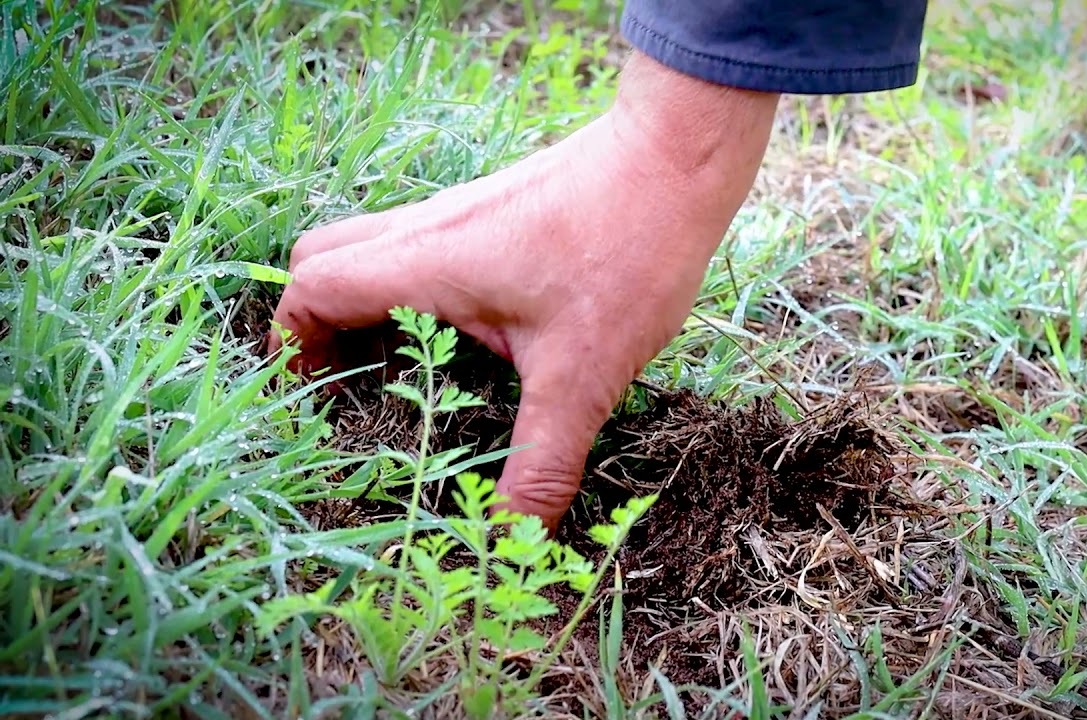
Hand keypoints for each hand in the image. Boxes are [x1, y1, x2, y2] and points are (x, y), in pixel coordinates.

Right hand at [268, 53, 778, 532]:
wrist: (678, 157)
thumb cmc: (626, 251)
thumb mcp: (582, 376)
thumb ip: (542, 461)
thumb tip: (512, 541)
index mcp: (424, 264)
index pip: (311, 290)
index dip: (293, 346)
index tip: (312, 402)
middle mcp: (427, 229)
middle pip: (324, 261)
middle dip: (320, 326)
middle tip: (353, 388)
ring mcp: (461, 212)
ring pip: (375, 251)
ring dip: (373, 308)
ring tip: (411, 374)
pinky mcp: (495, 211)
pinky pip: (424, 247)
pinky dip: (418, 291)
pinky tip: (474, 335)